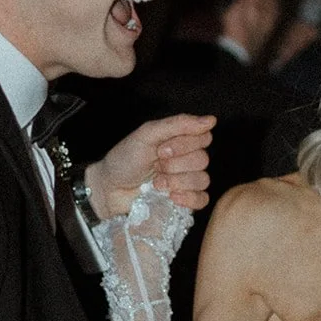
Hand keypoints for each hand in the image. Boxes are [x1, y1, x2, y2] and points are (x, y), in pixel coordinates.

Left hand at [86, 114, 214, 218]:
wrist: (110, 188)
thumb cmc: (125, 159)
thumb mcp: (147, 135)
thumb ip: (178, 124)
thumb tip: (211, 120)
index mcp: (181, 140)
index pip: (204, 138)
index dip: (185, 145)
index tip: (161, 149)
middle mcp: (187, 159)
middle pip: (203, 160)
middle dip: (175, 164)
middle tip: (155, 165)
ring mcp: (187, 181)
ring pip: (202, 179)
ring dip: (177, 181)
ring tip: (156, 183)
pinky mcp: (185, 201)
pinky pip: (202, 200)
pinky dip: (188, 198)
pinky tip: (171, 197)